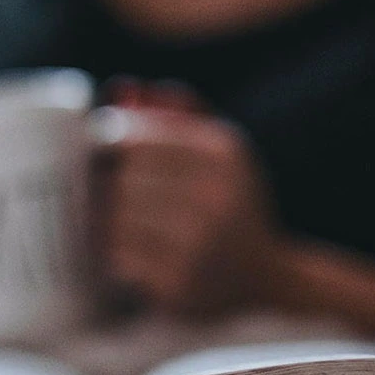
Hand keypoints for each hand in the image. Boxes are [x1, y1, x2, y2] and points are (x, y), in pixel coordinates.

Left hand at [96, 81, 285, 315]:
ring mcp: (197, 244)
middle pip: (122, 178)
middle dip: (111, 185)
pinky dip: (119, 254)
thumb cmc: (231, 205)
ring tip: (128, 225)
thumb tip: (119, 90)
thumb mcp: (220, 152)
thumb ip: (174, 114)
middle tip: (117, 195)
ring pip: (116, 218)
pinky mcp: (178, 284)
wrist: (266, 280)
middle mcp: (214, 196)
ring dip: (111, 221)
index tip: (110, 158)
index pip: (133, 137)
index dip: (109, 145)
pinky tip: (136, 254)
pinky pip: (119, 257)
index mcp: (222, 153)